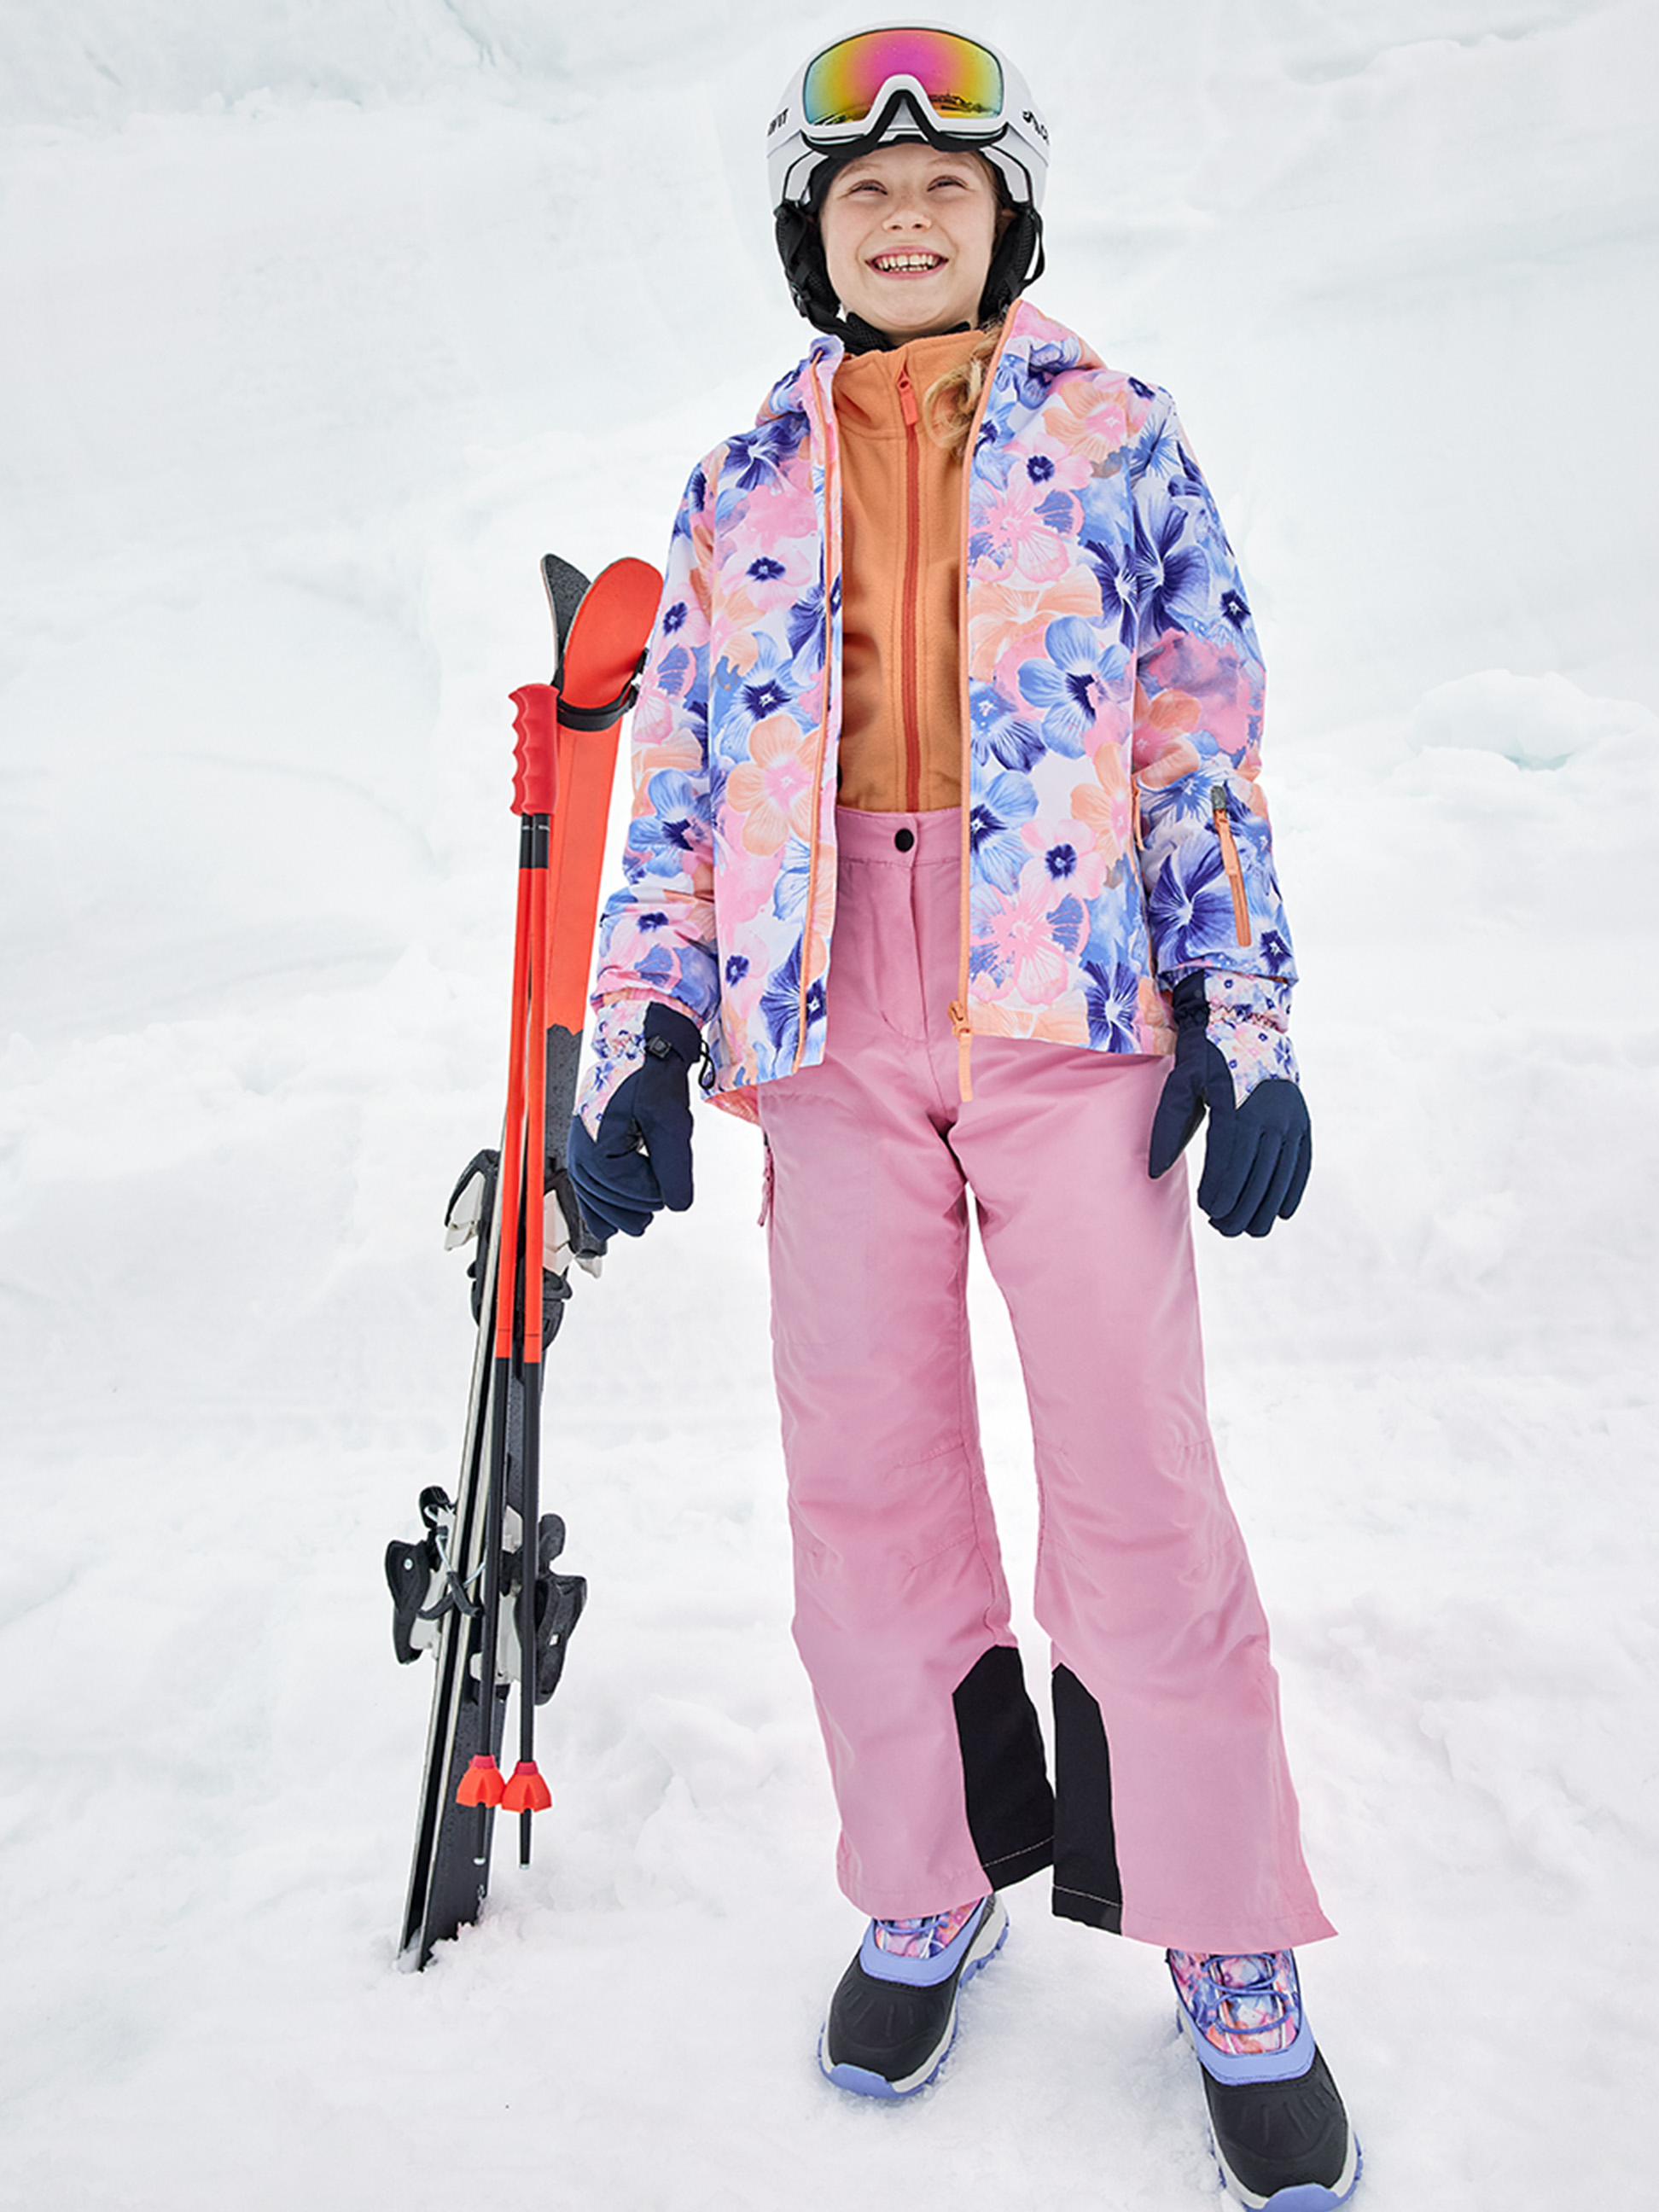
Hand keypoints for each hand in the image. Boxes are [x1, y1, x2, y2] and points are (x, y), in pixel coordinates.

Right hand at [567, 1002, 700, 1240]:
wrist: (641, 1047)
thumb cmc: (652, 1077)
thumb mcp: (672, 1124)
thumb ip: (675, 1168)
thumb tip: (678, 1205)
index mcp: (598, 1146)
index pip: (631, 1192)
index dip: (657, 1192)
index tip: (672, 1179)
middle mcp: (581, 1151)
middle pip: (611, 1201)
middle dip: (639, 1204)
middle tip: (661, 1202)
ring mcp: (580, 1149)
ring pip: (596, 1199)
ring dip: (619, 1213)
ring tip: (641, 1224)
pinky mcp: (586, 1146)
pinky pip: (588, 1188)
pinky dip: (599, 1207)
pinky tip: (608, 1226)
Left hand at [1147, 974, 1310, 1237]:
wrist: (1246, 1017)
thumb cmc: (1205, 1052)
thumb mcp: (1181, 1082)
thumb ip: (1167, 1127)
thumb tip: (1153, 1172)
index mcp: (1235, 1105)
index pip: (1228, 1161)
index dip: (1219, 1190)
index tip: (1208, 1210)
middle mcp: (1268, 1113)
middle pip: (1256, 1174)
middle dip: (1240, 1207)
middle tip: (1223, 1228)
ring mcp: (1289, 1116)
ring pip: (1280, 1173)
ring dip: (1265, 1206)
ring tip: (1248, 1230)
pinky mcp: (1301, 1117)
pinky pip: (1301, 1160)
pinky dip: (1293, 1188)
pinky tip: (1282, 1212)